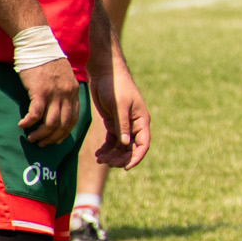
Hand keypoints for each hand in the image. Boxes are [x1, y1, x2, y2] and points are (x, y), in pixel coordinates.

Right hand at [16, 57, 81, 146]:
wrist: (37, 44)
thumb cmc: (47, 60)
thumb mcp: (64, 76)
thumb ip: (64, 90)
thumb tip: (58, 105)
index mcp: (73, 91)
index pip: (73, 118)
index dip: (65, 132)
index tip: (57, 140)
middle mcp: (66, 94)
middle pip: (63, 125)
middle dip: (52, 138)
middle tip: (41, 144)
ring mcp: (54, 93)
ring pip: (50, 123)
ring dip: (40, 134)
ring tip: (31, 138)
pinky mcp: (39, 91)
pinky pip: (35, 114)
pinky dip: (29, 123)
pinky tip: (22, 125)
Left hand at [88, 55, 152, 169]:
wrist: (105, 73)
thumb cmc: (116, 86)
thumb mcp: (119, 106)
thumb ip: (122, 125)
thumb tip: (127, 145)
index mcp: (141, 120)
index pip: (143, 144)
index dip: (137, 157)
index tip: (126, 168)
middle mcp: (134, 125)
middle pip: (131, 148)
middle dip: (121, 158)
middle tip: (106, 163)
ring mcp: (124, 125)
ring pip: (121, 147)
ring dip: (112, 155)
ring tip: (99, 159)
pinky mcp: (113, 123)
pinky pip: (112, 141)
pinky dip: (106, 148)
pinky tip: (98, 153)